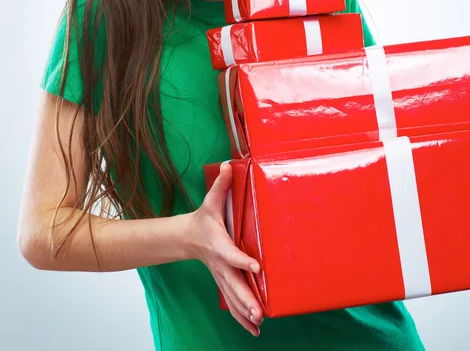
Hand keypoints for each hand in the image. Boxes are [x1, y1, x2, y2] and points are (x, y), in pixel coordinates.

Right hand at [185, 162, 262, 335]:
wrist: (186, 238)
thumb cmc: (203, 220)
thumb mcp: (211, 200)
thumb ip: (222, 184)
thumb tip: (229, 164)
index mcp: (218, 243)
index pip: (231, 254)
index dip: (243, 261)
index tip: (256, 268)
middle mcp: (220, 264)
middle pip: (233, 285)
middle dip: (246, 299)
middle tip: (259, 312)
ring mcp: (221, 276)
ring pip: (233, 298)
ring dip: (245, 312)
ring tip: (259, 323)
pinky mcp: (223, 283)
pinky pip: (232, 303)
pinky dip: (241, 318)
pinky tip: (254, 329)